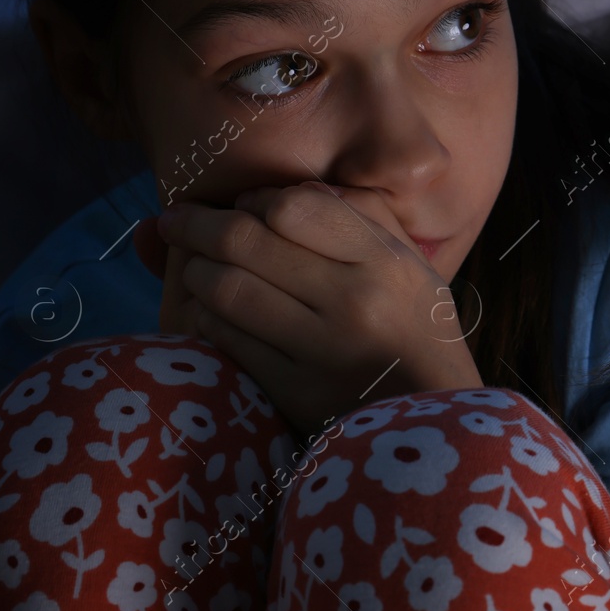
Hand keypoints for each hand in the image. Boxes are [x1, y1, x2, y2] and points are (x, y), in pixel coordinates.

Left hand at [148, 181, 483, 436]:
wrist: (432, 417)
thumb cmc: (417, 328)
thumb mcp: (410, 264)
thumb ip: (360, 216)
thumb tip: (281, 193)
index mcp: (384, 260)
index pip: (295, 207)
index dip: (257, 200)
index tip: (246, 204)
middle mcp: (354, 301)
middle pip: (246, 243)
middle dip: (197, 224)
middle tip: (177, 220)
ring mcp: (321, 349)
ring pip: (227, 290)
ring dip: (195, 270)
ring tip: (194, 266)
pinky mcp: (294, 391)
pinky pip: (226, 340)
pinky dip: (205, 316)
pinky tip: (207, 309)